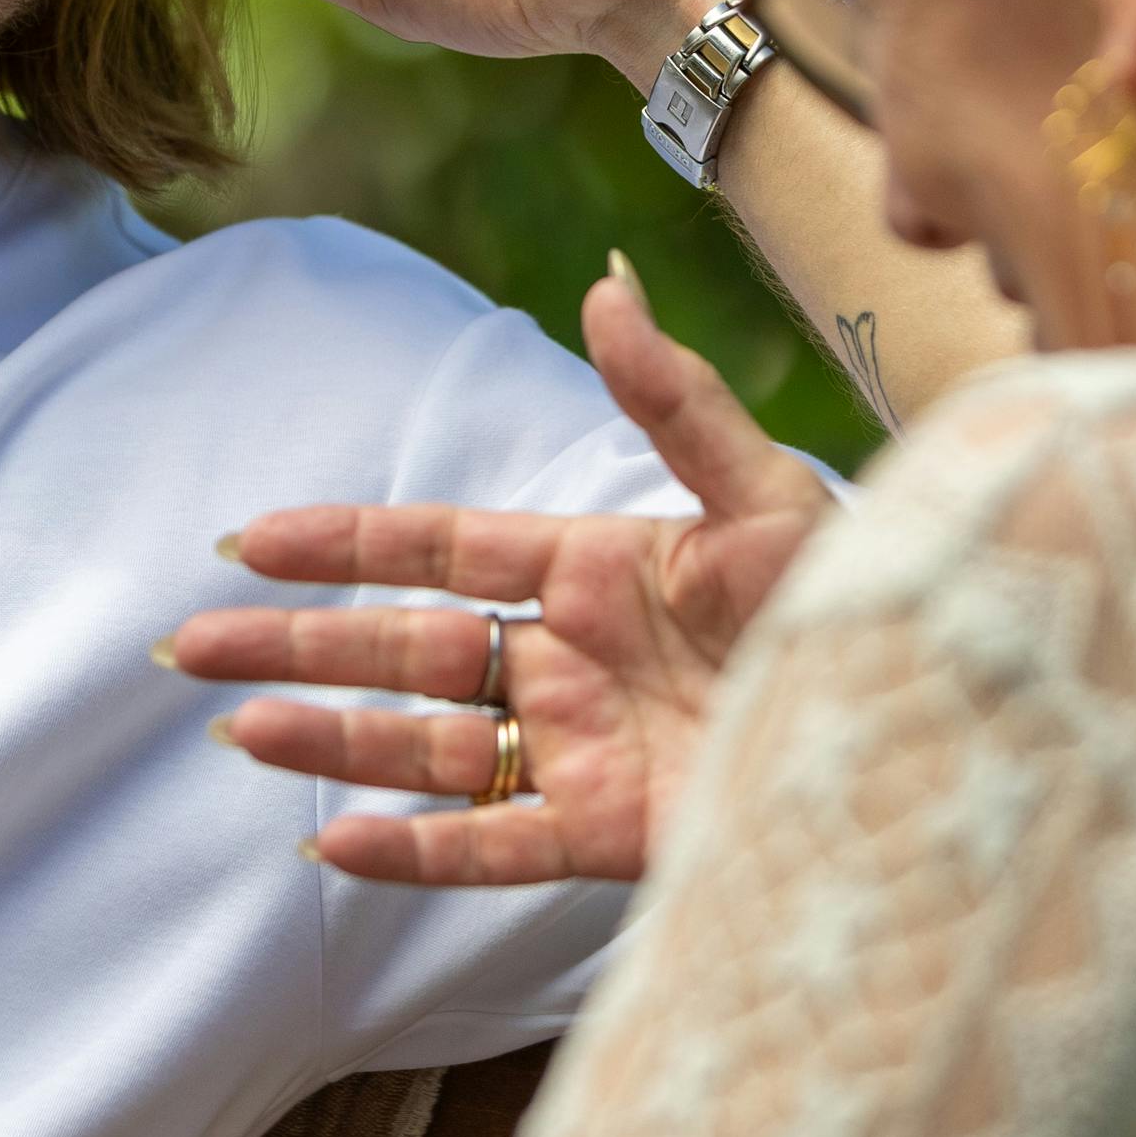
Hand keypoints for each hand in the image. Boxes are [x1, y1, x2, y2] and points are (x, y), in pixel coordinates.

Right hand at [164, 268, 834, 885]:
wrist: (944, 735)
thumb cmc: (869, 598)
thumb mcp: (766, 492)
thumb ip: (673, 398)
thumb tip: (605, 284)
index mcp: (596, 566)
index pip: (439, 550)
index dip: (343, 545)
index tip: (247, 541)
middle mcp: (573, 657)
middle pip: (404, 650)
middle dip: (298, 648)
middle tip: (190, 649)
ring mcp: (586, 750)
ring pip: (428, 746)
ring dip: (333, 743)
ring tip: (238, 733)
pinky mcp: (616, 839)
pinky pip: (492, 848)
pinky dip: (414, 852)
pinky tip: (334, 848)